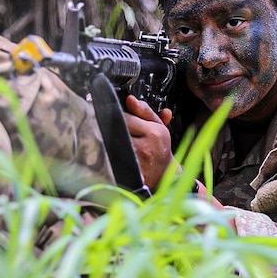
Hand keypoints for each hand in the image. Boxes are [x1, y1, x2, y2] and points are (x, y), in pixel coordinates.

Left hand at [123, 97, 235, 231]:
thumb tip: (131, 99)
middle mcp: (145, 146)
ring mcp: (135, 160)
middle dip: (115, 129)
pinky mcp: (126, 171)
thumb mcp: (159, 127)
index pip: (126, 116)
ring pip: (113, 141)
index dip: (121, 118)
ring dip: (111, 140)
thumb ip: (145, 111)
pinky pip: (112, 156)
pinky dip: (111, 153)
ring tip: (118, 143)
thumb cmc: (161, 151)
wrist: (165, 177)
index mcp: (155, 132)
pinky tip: (116, 154)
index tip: (121, 121)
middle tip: (120, 133)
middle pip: (117, 129)